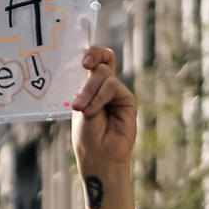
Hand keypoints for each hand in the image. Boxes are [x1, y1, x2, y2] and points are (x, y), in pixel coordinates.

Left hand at [70, 47, 135, 170]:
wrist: (98, 156)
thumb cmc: (86, 135)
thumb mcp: (81, 107)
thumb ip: (89, 86)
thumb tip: (94, 66)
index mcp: (90, 86)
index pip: (96, 60)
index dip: (93, 53)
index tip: (84, 60)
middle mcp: (104, 86)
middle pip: (101, 62)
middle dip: (91, 65)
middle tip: (83, 70)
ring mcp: (116, 92)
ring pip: (104, 74)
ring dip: (90, 91)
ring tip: (83, 110)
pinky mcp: (127, 100)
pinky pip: (112, 86)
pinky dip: (99, 97)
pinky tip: (92, 111)